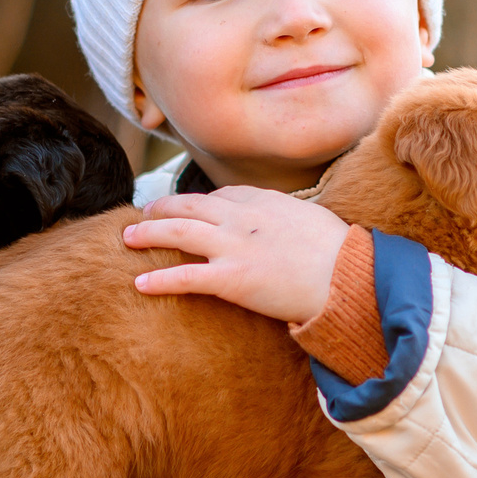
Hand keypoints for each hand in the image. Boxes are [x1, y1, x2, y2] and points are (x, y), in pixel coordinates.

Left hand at [121, 187, 348, 323]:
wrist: (348, 278)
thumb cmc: (340, 254)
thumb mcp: (313, 220)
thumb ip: (289, 217)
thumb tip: (287, 224)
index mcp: (264, 201)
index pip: (222, 195)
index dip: (200, 200)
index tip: (187, 207)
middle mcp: (243, 218)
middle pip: (190, 205)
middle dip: (162, 206)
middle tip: (143, 211)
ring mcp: (234, 247)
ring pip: (179, 232)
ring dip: (149, 232)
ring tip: (128, 237)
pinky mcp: (232, 278)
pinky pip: (186, 276)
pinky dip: (159, 278)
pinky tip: (139, 282)